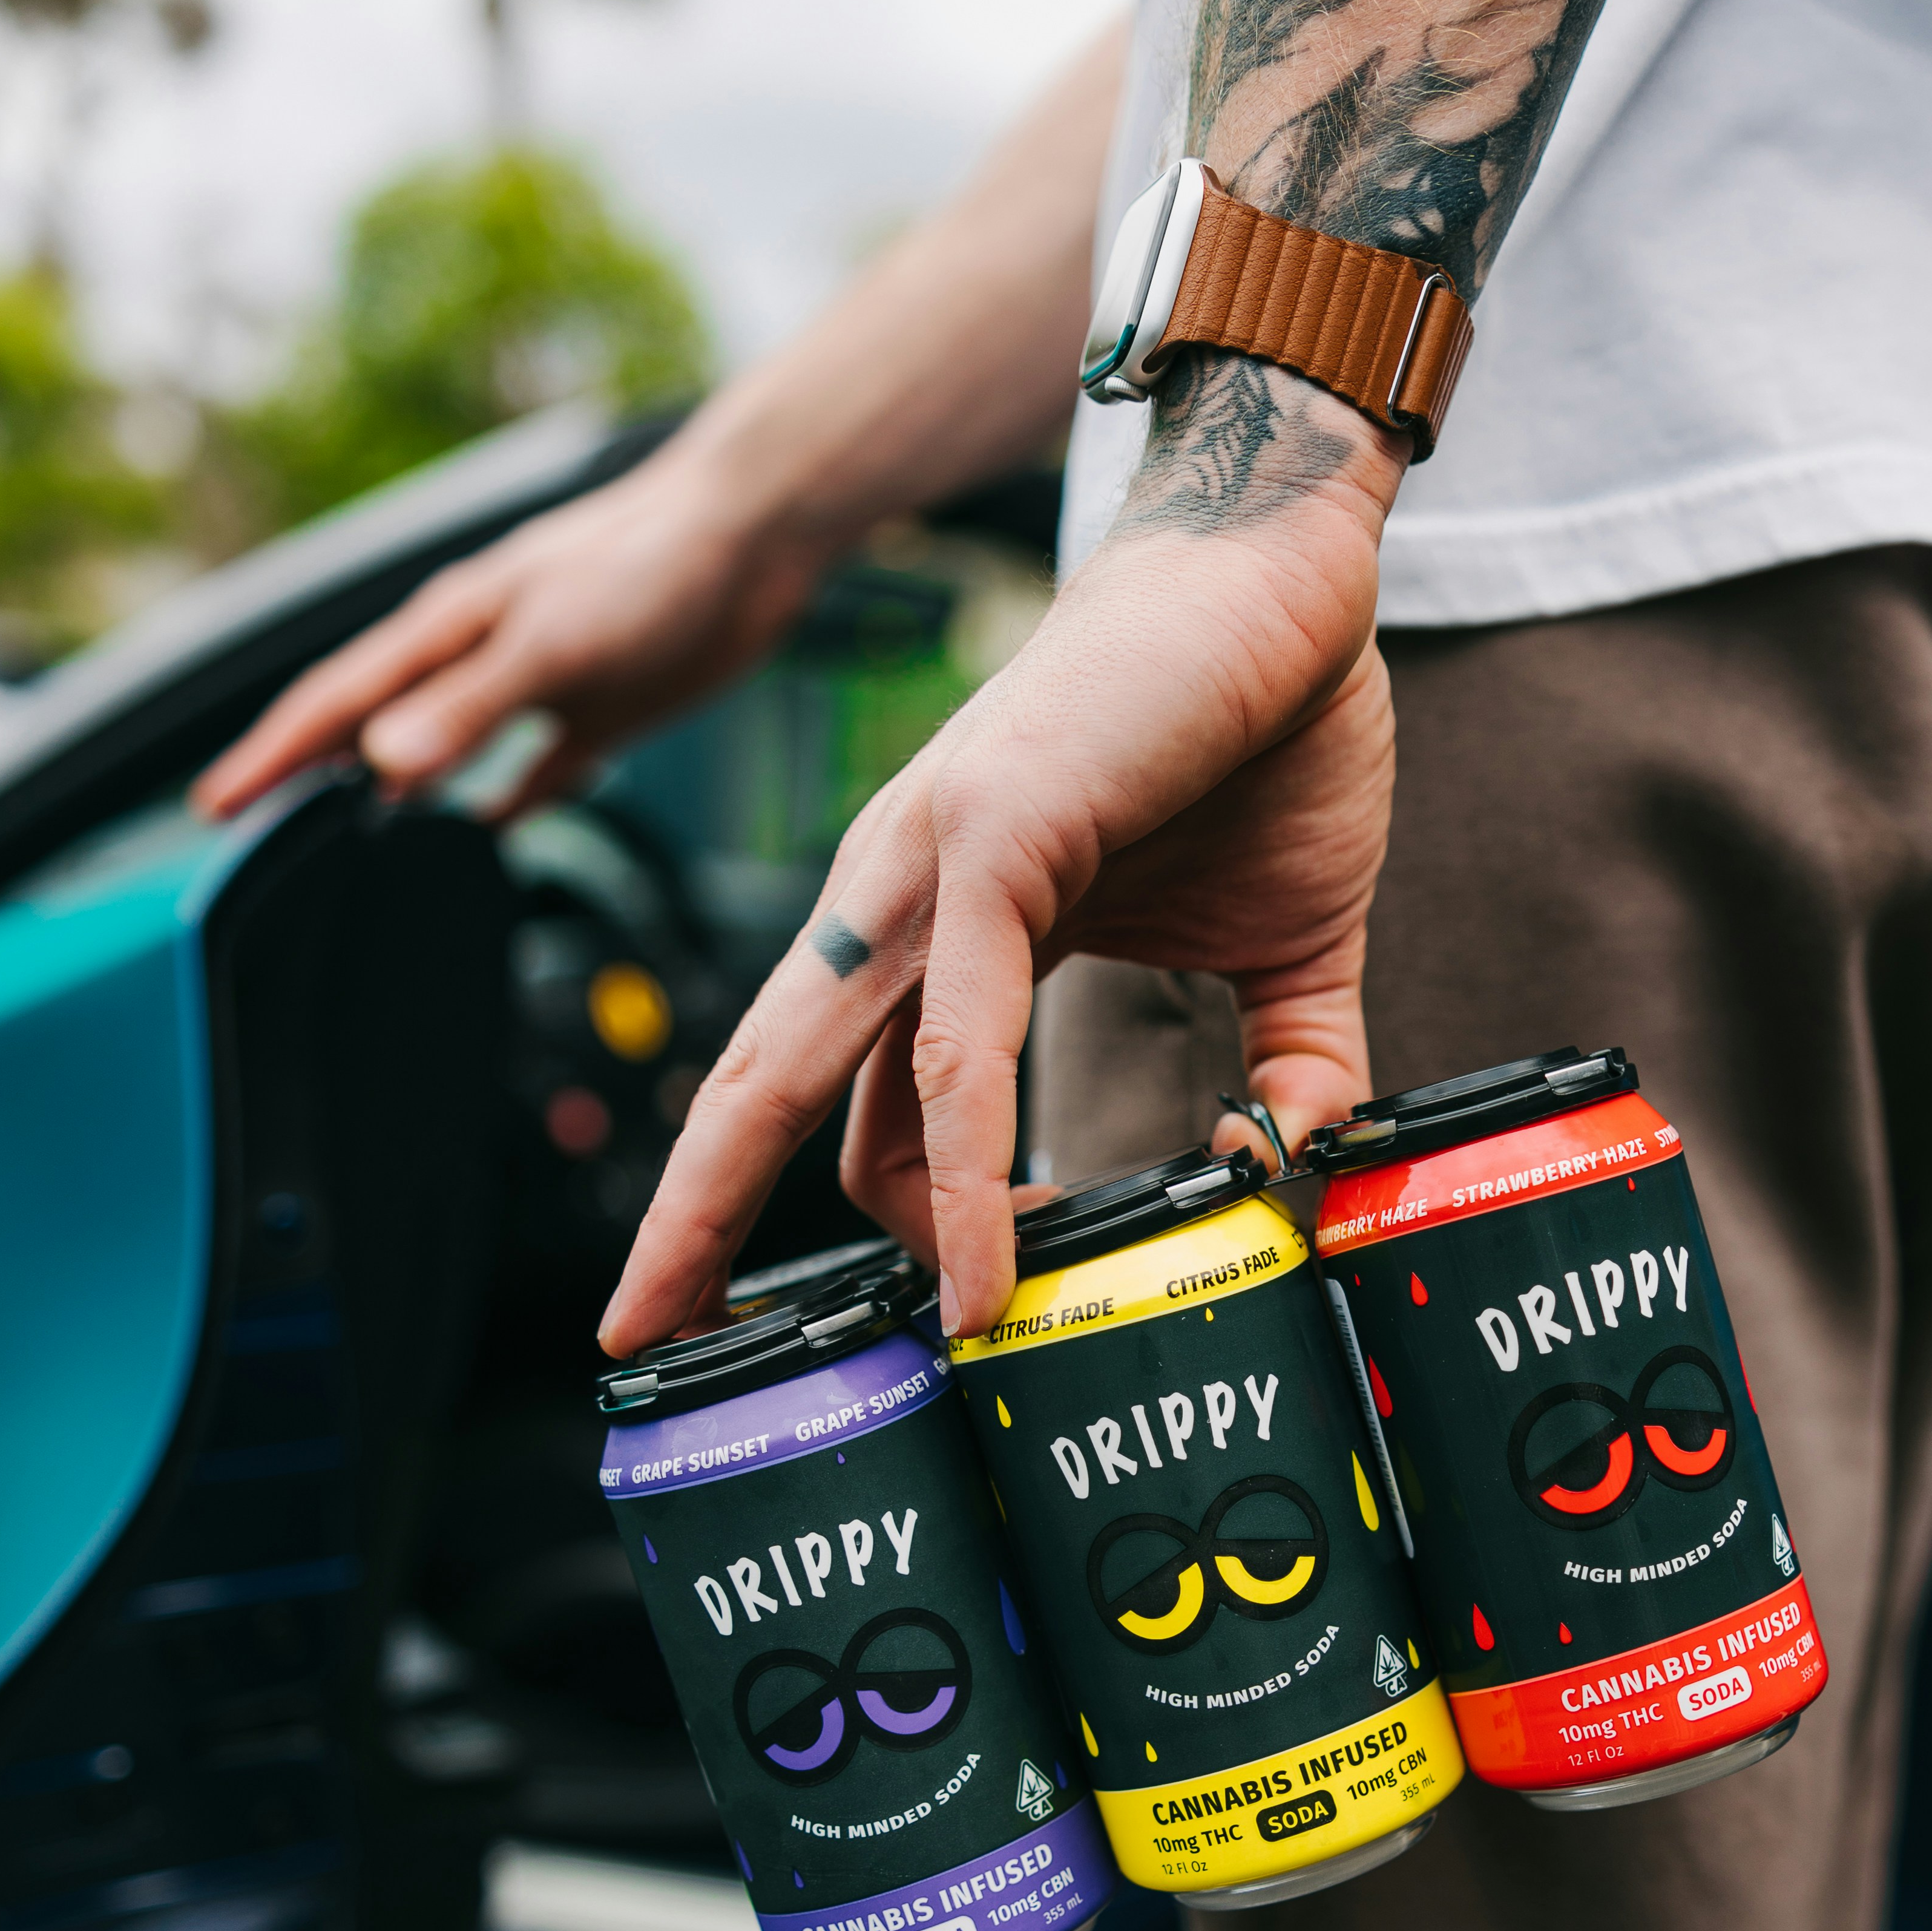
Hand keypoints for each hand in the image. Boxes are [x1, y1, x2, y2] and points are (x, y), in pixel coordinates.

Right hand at [191, 433, 835, 821]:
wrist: (748, 535)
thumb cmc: (648, 567)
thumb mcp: (551, 648)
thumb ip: (469, 708)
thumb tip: (380, 764)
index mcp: (446, 633)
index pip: (333, 706)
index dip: (270, 759)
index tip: (215, 809)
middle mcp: (477, 657)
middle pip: (372, 730)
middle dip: (309, 778)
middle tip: (258, 837)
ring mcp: (534, 682)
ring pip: (442, 750)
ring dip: (398, 795)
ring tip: (354, 845)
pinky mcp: (597, 707)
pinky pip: (532, 770)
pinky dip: (503, 804)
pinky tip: (487, 835)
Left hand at [599, 363, 1403, 1356]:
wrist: (1290, 572)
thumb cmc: (1268, 735)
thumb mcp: (1280, 951)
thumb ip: (1285, 1068)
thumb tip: (1288, 1173)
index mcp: (940, 929)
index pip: (844, 1095)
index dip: (844, 1211)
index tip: (886, 1317)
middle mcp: (895, 905)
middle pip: (753, 1095)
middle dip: (687, 1226)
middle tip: (640, 1342)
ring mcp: (920, 871)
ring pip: (793, 1078)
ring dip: (792, 1228)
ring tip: (902, 1358)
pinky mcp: (984, 842)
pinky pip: (952, 1050)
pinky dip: (965, 1175)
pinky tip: (990, 1272)